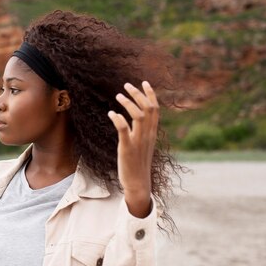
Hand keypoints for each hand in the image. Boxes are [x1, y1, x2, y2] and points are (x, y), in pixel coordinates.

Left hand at [107, 81, 158, 217]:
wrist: (138, 183)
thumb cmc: (138, 164)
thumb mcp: (144, 145)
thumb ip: (142, 131)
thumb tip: (136, 118)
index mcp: (152, 133)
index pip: (155, 109)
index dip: (150, 94)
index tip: (144, 82)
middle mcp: (147, 135)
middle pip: (147, 108)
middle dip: (137, 94)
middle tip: (126, 85)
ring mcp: (138, 141)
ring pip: (137, 115)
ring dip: (128, 103)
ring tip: (118, 96)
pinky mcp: (127, 148)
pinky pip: (124, 129)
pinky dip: (118, 118)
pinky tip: (111, 113)